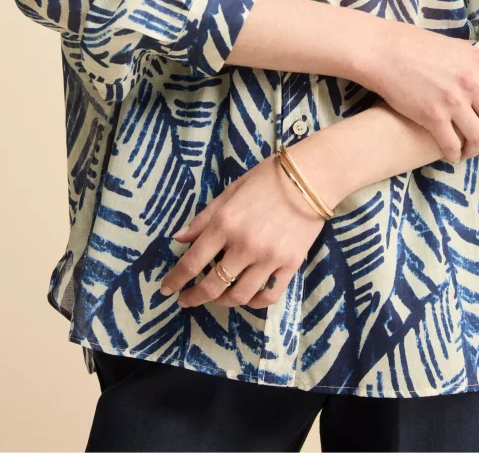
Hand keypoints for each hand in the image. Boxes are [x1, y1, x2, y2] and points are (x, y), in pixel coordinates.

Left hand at [159, 154, 326, 309]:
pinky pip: (268, 296)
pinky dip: (254, 302)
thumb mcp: (230, 191)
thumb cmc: (267, 179)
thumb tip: (178, 239)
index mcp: (226, 223)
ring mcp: (269, 258)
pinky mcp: (290, 265)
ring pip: (239, 296)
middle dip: (194, 297)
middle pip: (213, 285)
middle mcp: (245, 245)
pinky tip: (246, 296)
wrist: (311, 176)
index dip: (176, 279)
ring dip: (222, 301)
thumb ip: (204, 218)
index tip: (166, 289)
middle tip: (186, 300)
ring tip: (216, 297)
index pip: (193, 261)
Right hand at [366, 28, 478, 163]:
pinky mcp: (433, 116)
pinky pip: (452, 145)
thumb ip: (477, 63)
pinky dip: (455, 155)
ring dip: (476, 149)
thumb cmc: (418, 46)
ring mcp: (453, 101)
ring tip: (468, 150)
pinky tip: (450, 154)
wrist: (385, 51)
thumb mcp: (457, 47)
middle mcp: (473, 83)